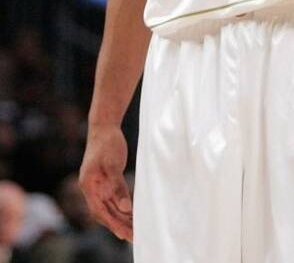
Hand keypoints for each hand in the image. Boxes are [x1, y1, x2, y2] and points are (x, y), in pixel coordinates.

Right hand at [78, 125, 132, 241]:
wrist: (104, 126)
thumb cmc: (107, 142)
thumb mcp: (113, 164)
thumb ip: (117, 186)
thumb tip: (125, 208)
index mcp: (88, 185)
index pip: (100, 211)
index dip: (112, 224)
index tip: (124, 234)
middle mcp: (91, 188)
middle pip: (104, 212)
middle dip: (118, 225)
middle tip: (134, 237)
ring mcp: (97, 185)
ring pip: (108, 206)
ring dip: (120, 218)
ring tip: (135, 229)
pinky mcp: (104, 181)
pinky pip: (112, 198)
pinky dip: (121, 206)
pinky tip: (131, 213)